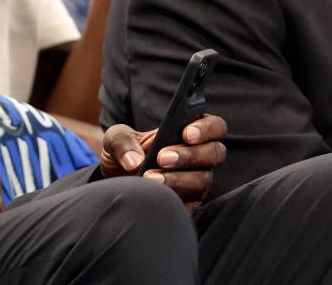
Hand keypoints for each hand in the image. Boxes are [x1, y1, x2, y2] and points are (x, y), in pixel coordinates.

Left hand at [98, 115, 227, 211]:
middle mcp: (199, 157)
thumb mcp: (116, 140)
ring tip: (150, 178)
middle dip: (189, 154)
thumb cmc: (124, 153)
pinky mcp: (189, 204)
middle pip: (215, 153)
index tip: (186, 133)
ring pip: (202, 180)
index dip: (205, 128)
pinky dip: (173, 199)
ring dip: (177, 178)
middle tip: (162, 157)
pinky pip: (191, 205)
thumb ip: (123, 142)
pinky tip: (155, 196)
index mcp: (188, 132)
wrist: (116, 182)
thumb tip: (135, 162)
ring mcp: (196, 181)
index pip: (214, 126)